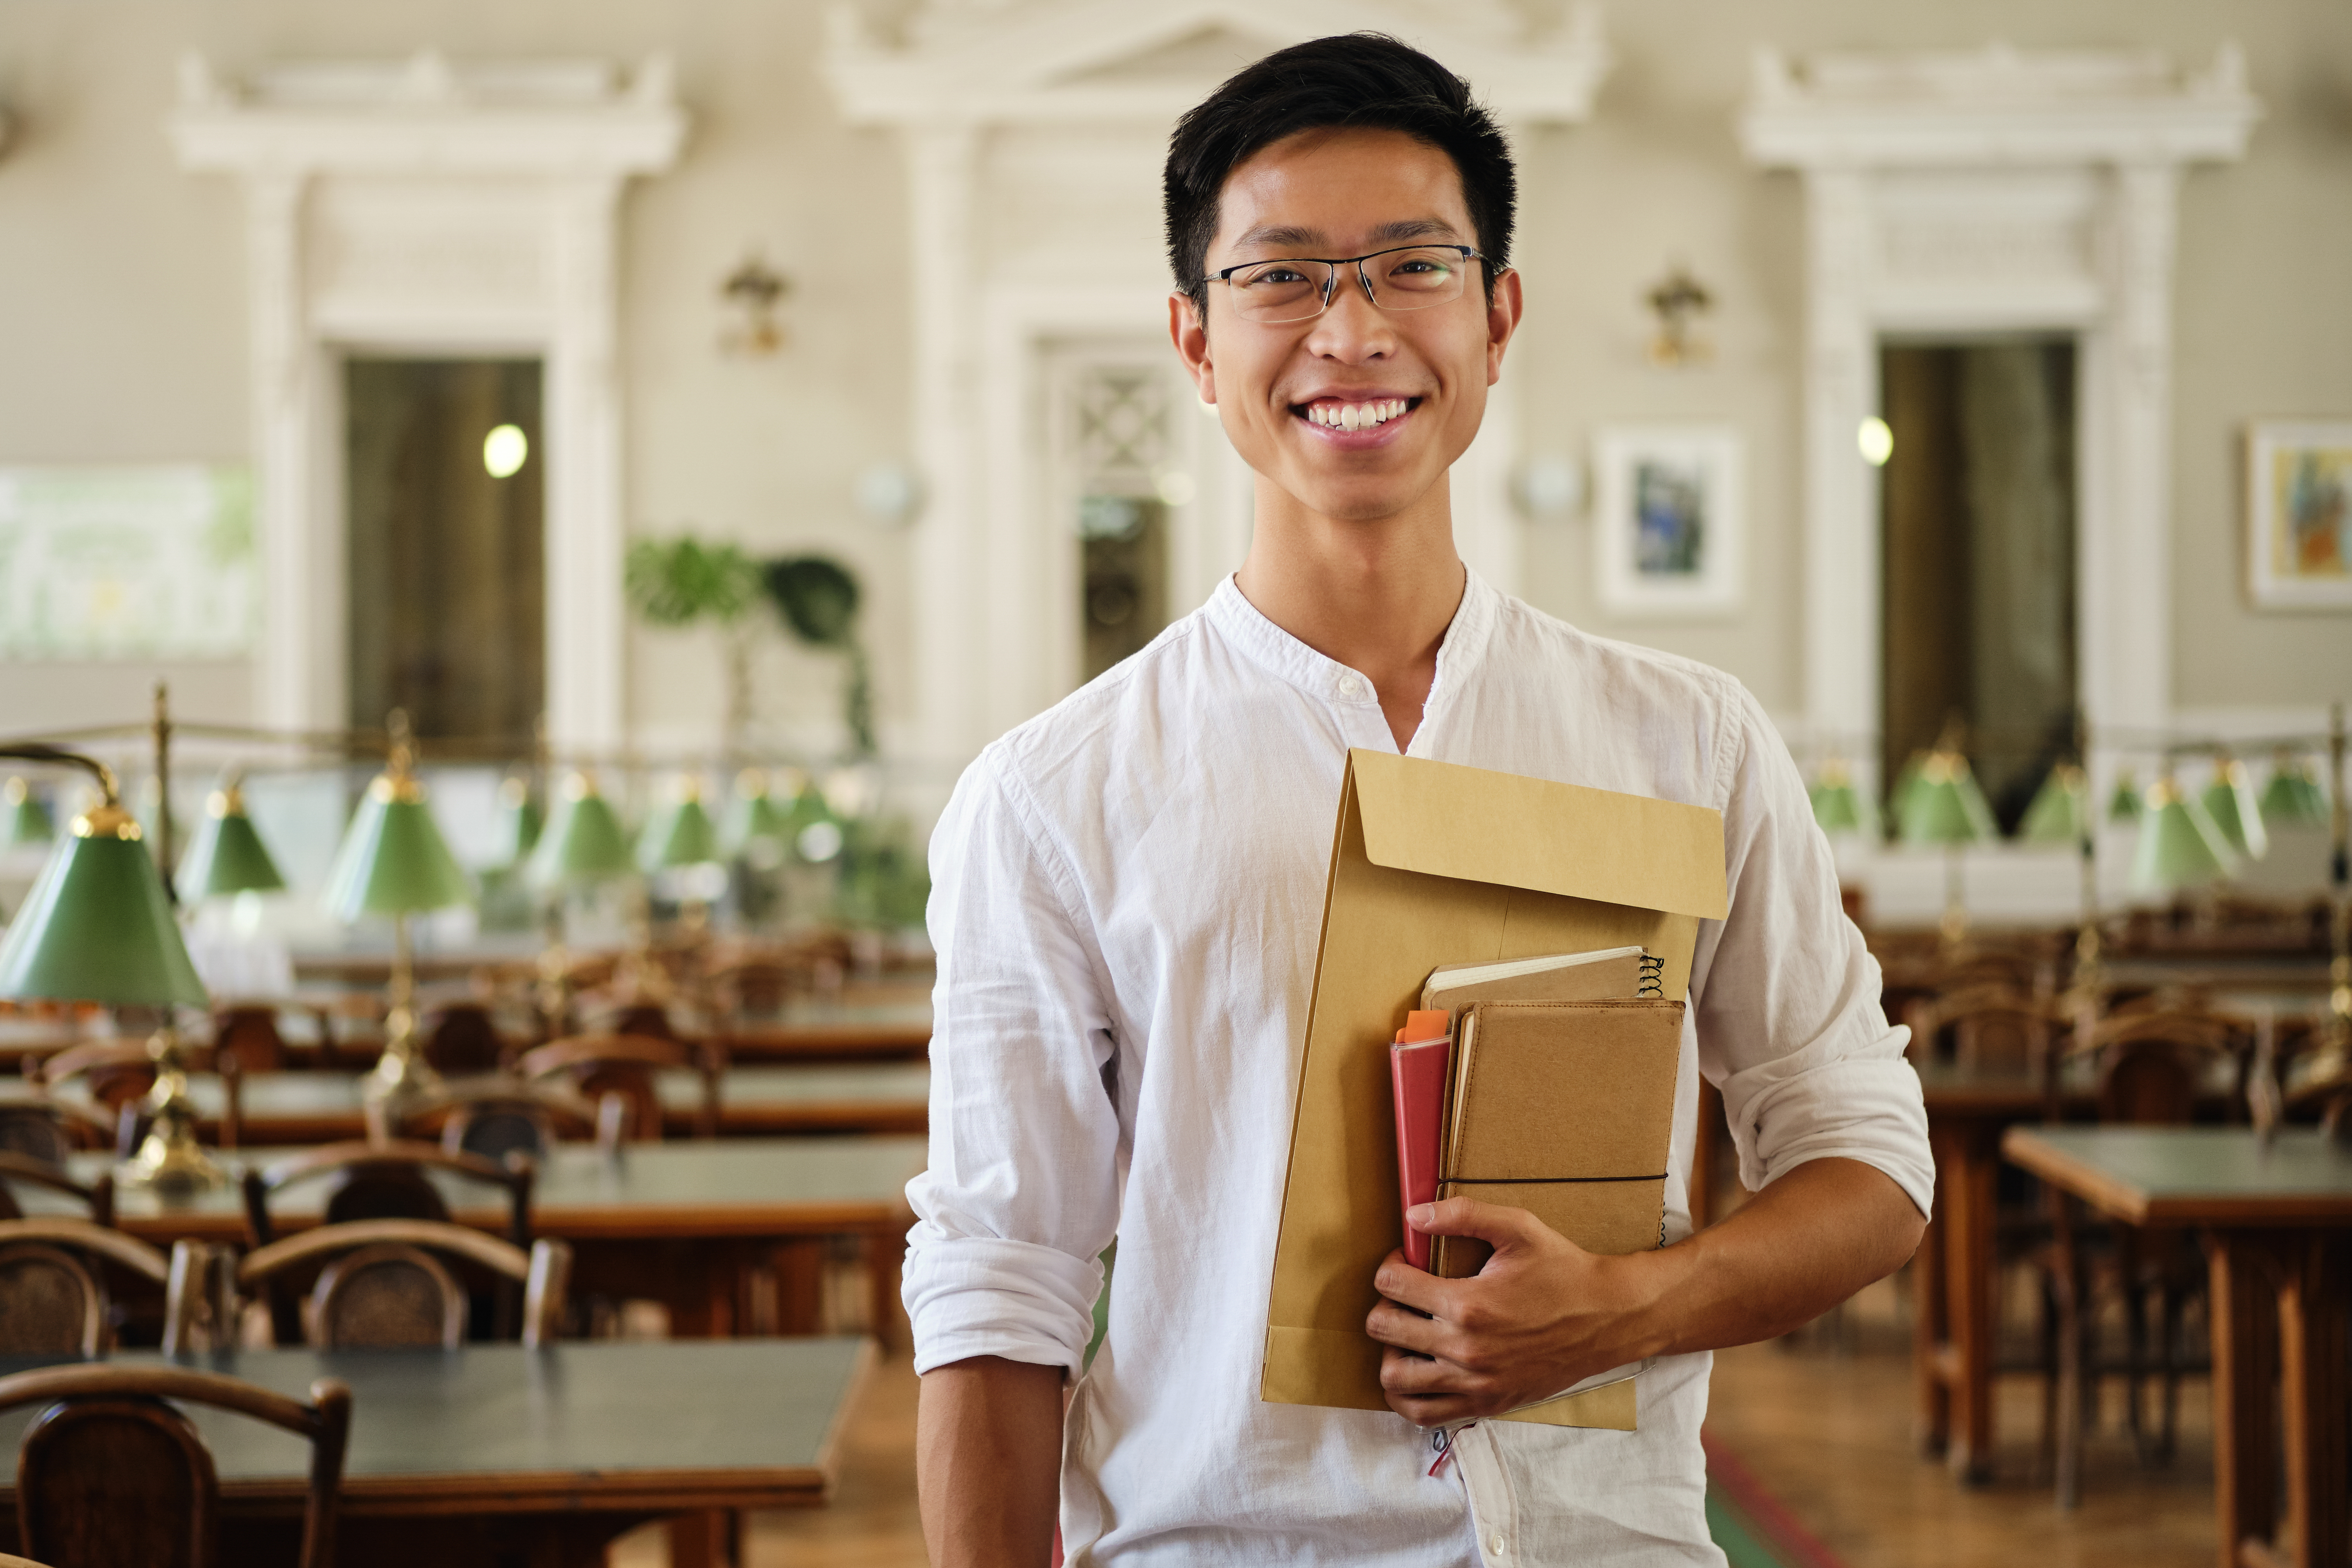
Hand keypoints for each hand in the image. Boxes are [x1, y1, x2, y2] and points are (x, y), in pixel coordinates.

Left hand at [1364, 1198, 1664, 1425]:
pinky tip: (1417, 1369)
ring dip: (1390, 1350)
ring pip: (1394, 1377)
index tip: (1406, 1261)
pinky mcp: (1486, 1403)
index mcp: (1468, 1304)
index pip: (1391, 1285)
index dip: (1390, 1265)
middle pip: (1383, 1328)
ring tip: (1408, 1332)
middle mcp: (1465, 1350)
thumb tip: (1413, 1215)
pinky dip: (1407, 1394)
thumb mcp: (1519, 1228)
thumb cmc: (1563, 1270)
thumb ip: (1464, 1215)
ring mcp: (1474, 1383)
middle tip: (1406, 1294)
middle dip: (1385, 1303)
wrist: (1607, 1318)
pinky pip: (1423, 1413)